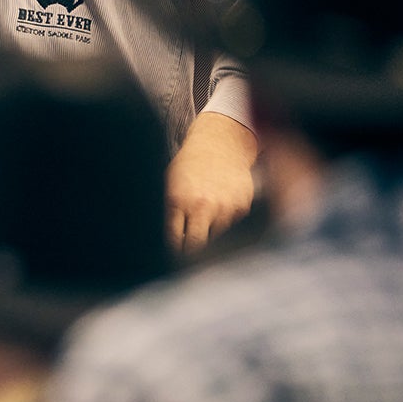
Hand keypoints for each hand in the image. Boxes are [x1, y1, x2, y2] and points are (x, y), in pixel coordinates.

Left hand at [166, 110, 256, 254]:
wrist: (221, 144)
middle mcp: (202, 206)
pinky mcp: (242, 208)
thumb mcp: (169, 182)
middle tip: (187, 256)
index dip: (173, 251)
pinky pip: (232, 227)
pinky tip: (220, 206)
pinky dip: (225, 223)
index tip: (172, 257)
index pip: (174, 240)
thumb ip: (168, 209)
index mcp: (177, 201)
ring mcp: (224, 208)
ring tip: (205, 218)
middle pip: (196, 246)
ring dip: (209, 235)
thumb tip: (160, 238)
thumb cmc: (189, 164)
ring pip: (215, 238)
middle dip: (190, 253)